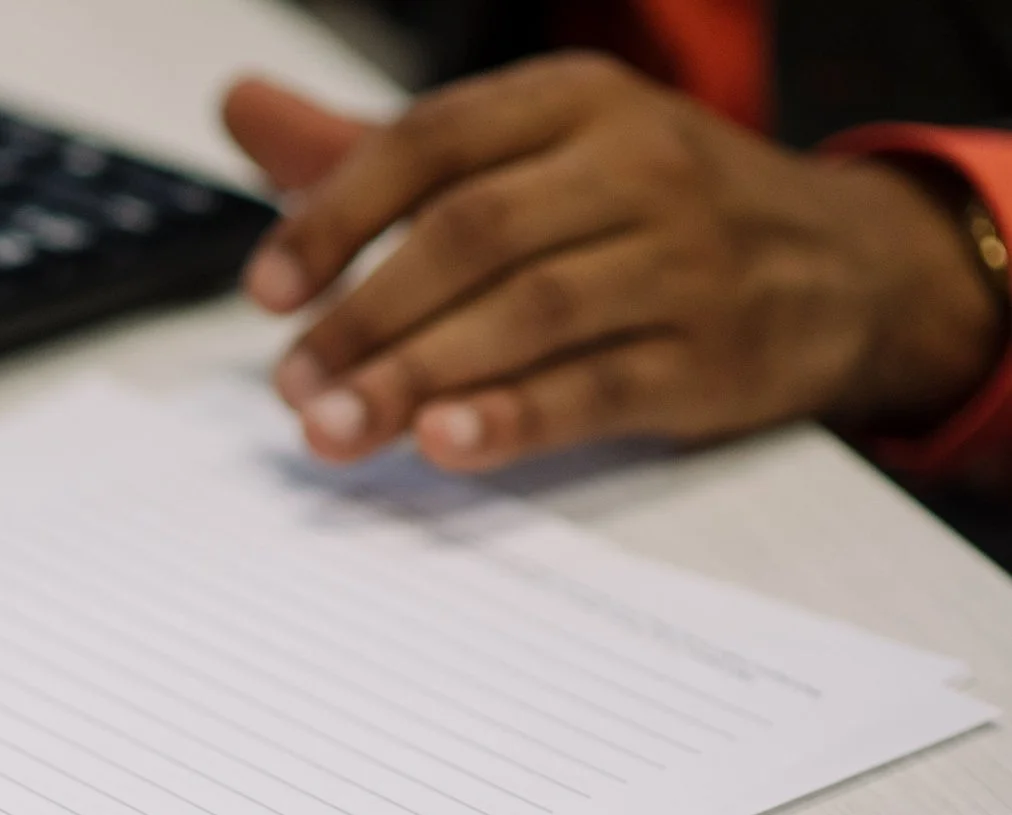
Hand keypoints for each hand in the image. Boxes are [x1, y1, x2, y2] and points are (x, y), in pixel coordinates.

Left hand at [220, 56, 1006, 471]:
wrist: (841, 264)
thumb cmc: (643, 207)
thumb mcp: (524, 150)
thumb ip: (374, 147)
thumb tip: (240, 107)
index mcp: (569, 103)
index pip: (431, 144)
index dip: (336, 217)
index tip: (269, 289)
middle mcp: (633, 166)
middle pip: (472, 234)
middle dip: (366, 315)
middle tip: (292, 383)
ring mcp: (681, 260)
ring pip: (530, 313)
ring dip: (417, 376)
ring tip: (334, 428)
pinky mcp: (712, 355)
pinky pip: (599, 386)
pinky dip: (514, 418)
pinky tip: (443, 444)